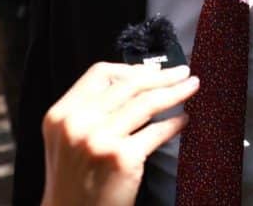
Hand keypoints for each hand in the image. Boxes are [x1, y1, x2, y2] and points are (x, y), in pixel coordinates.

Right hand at [41, 63, 198, 205]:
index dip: (130, 68)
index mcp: (61, 114)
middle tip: (182, 72)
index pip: (99, 73)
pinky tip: (183, 120)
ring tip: (191, 87)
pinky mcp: (121, 158)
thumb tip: (135, 83)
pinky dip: (175, 124)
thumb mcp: (68, 141)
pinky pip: (157, 132)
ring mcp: (99, 139)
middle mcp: (77, 123)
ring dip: (175, 91)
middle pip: (128, 84)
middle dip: (162, 75)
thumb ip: (91, 112)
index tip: (152, 71)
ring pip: (147, 102)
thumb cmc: (74, 184)